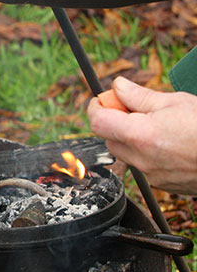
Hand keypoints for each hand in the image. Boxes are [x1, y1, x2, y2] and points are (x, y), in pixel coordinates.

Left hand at [87, 76, 196, 193]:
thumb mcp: (175, 102)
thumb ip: (139, 95)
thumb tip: (118, 87)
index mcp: (139, 135)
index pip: (97, 122)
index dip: (96, 106)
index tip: (103, 98)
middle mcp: (141, 159)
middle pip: (110, 138)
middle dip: (115, 121)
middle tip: (134, 108)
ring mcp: (152, 175)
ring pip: (127, 153)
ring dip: (132, 138)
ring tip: (159, 125)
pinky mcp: (164, 184)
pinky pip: (144, 165)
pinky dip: (148, 152)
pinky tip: (171, 143)